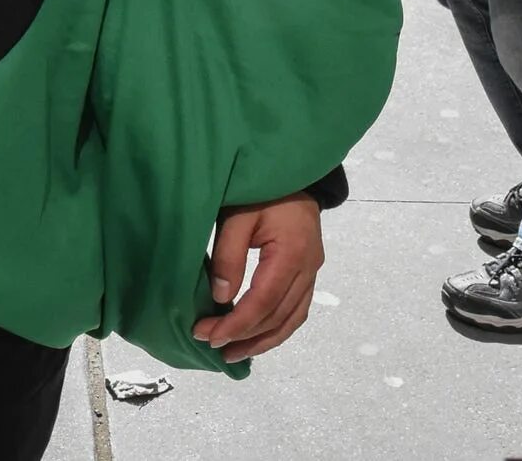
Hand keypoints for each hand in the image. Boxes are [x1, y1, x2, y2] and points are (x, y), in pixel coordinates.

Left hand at [191, 194, 322, 363]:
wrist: (290, 168)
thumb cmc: (260, 187)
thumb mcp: (237, 216)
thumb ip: (228, 256)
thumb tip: (220, 299)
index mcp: (292, 252)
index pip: (263, 301)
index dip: (237, 324)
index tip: (208, 335)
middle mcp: (309, 267)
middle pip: (279, 316)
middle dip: (245, 336)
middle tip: (212, 346)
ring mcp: (313, 269)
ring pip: (292, 318)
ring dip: (264, 340)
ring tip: (234, 353)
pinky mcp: (309, 270)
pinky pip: (297, 308)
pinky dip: (277, 327)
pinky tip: (256, 335)